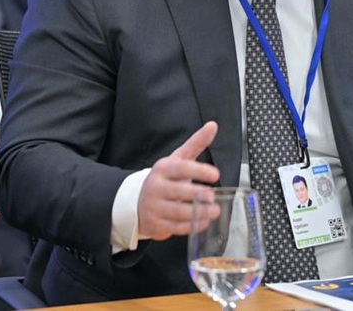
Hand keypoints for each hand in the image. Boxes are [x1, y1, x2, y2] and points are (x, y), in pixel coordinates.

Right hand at [137, 122, 221, 240]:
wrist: (137, 201)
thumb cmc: (164, 179)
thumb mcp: (178, 159)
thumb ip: (196, 144)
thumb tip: (213, 126)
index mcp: (162, 169)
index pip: (181, 168)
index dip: (199, 171)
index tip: (216, 174)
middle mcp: (156, 187)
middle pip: (178, 191)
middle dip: (197, 194)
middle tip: (213, 196)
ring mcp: (154, 207)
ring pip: (177, 211)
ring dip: (198, 213)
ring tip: (214, 211)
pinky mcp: (156, 224)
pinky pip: (175, 227)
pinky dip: (191, 226)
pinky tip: (202, 222)